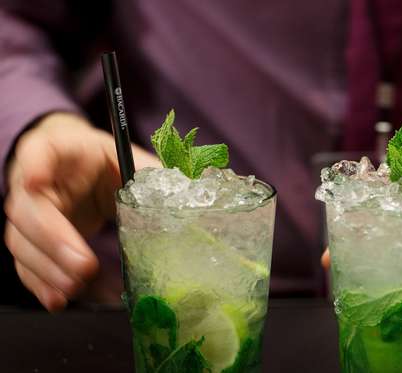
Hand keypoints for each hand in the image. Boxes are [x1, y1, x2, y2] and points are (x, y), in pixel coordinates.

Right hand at [4, 112, 159, 310]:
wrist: (81, 170)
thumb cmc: (106, 163)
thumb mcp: (131, 161)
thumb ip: (155, 176)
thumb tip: (198, 191)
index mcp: (64, 150)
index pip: (40, 150)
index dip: (35, 164)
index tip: (36, 181)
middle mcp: (36, 179)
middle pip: (28, 209)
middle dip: (53, 240)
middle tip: (83, 266)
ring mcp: (29, 211)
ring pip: (21, 241)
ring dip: (47, 269)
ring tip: (76, 288)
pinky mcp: (31, 240)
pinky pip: (26, 264)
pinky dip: (41, 284)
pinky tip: (59, 299)